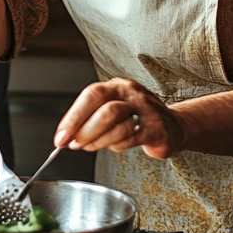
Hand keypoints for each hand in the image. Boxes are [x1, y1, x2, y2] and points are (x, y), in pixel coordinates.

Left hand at [53, 78, 183, 159]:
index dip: (73, 117)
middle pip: (104, 110)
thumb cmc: (136, 117)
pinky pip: (132, 138)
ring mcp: (146, 110)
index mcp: (116, 86)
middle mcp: (131, 93)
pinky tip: (114, 146)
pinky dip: (118, 146)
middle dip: (84, 130)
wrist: (172, 125)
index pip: (91, 95)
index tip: (61, 136)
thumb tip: (67, 135)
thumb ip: (90, 119)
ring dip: (99, 141)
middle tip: (73, 145)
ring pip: (118, 125)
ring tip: (92, 146)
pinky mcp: (156, 128)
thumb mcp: (113, 109)